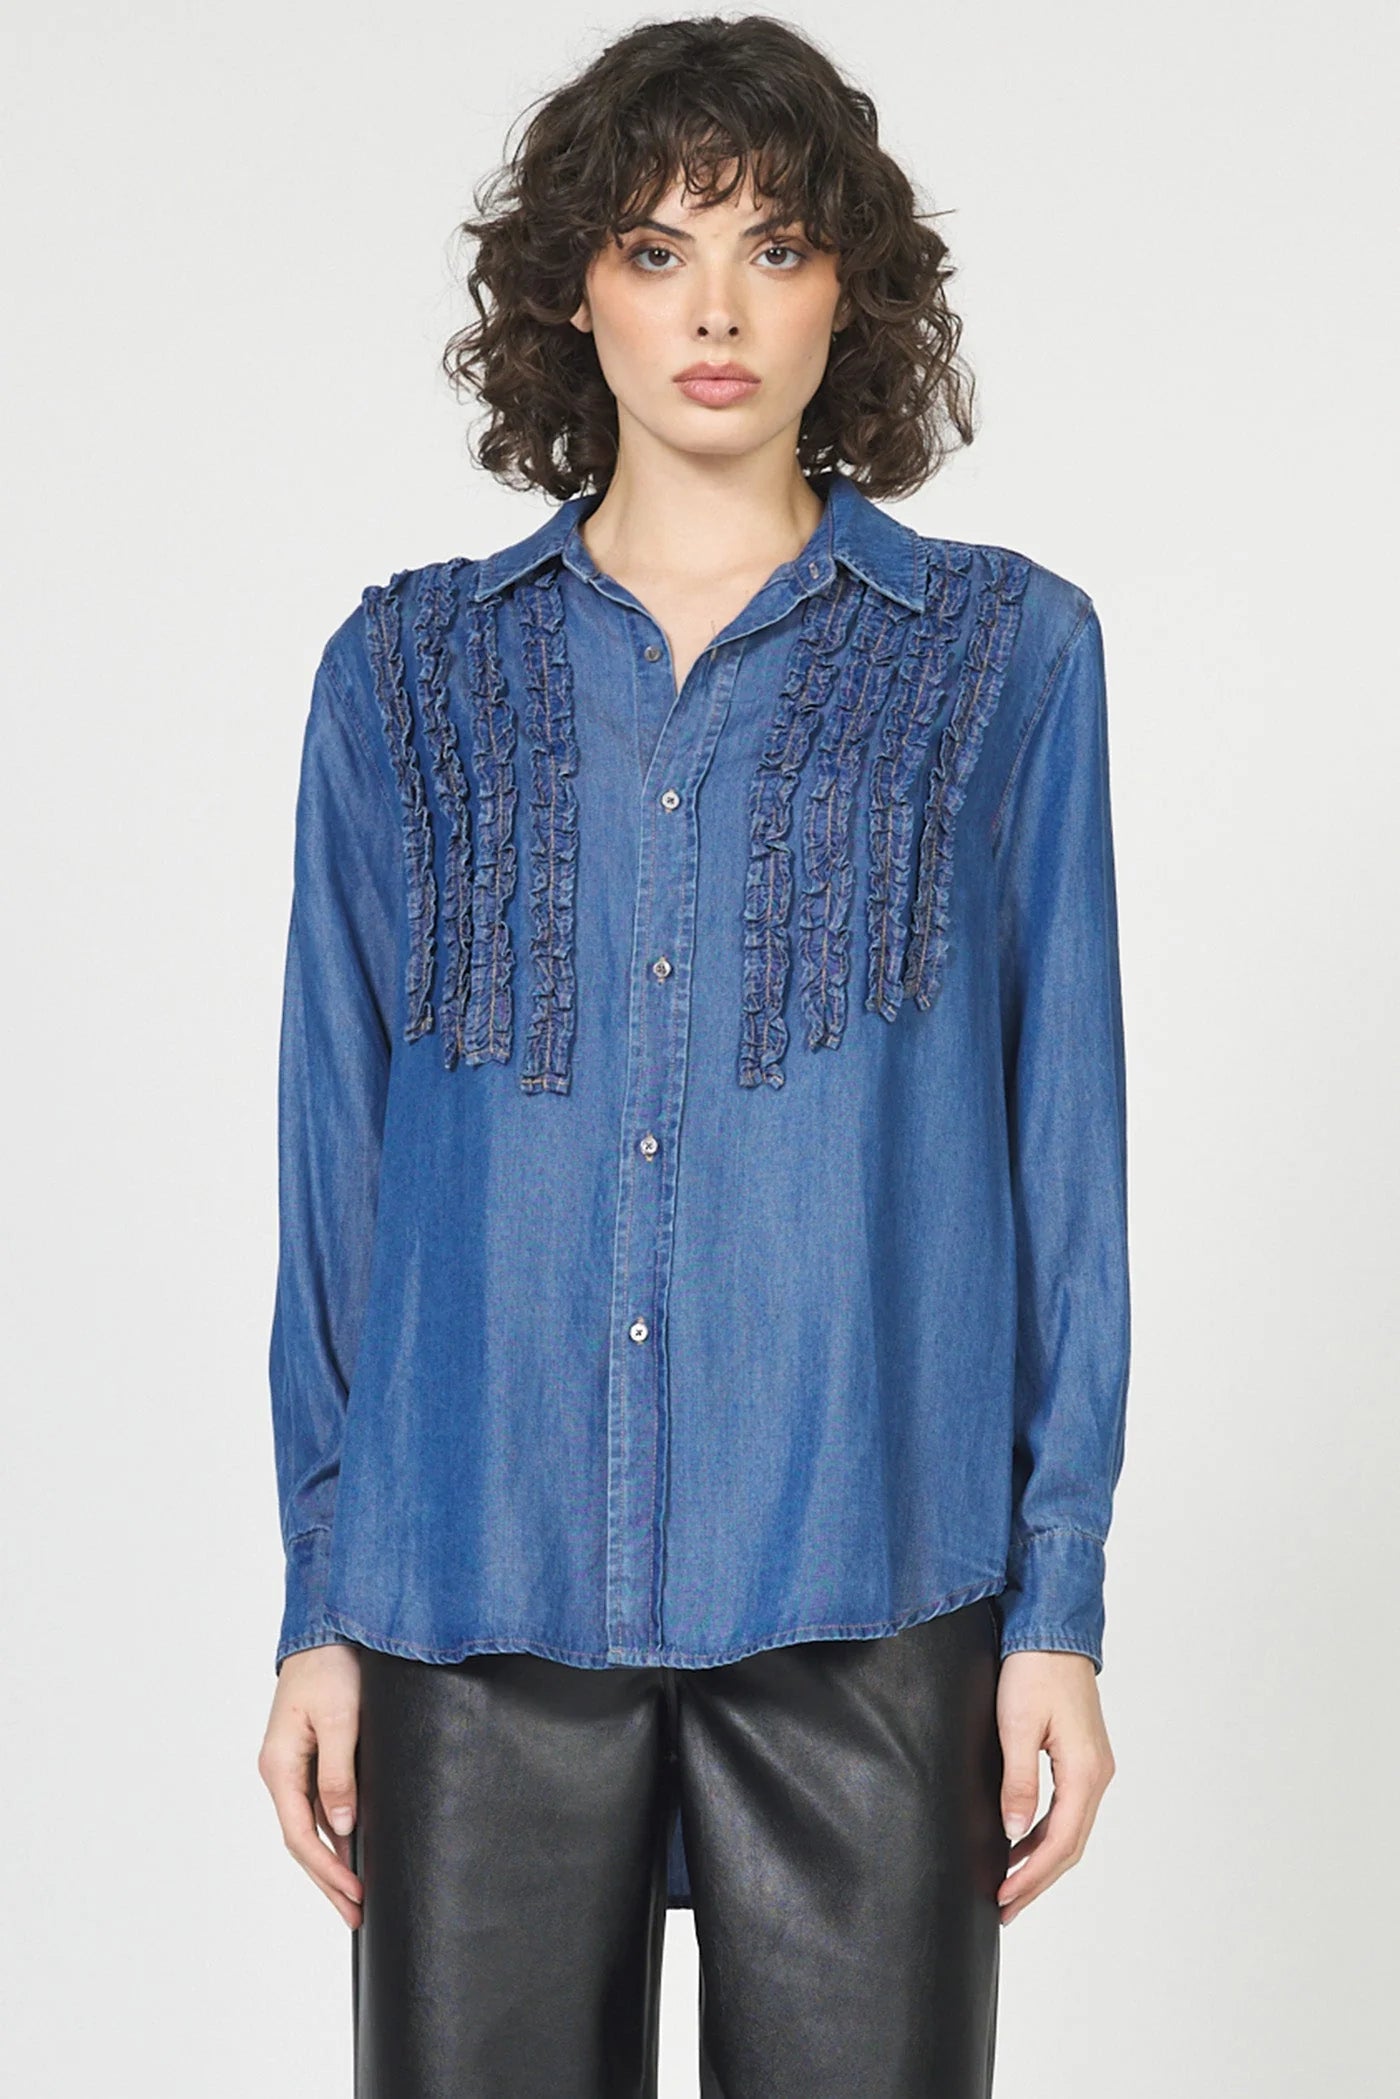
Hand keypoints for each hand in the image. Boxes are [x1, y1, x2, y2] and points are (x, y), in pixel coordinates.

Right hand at [258, 1642, 364, 1926]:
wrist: (328, 1626)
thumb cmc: (332, 1666)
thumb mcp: (339, 1719)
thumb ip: (338, 1773)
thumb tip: (341, 1827)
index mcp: (279, 1766)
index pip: (299, 1835)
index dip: (327, 1870)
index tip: (355, 1895)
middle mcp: (281, 1770)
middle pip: (301, 1840)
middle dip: (328, 1880)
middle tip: (357, 1915)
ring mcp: (293, 1765)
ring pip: (309, 1826)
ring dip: (331, 1862)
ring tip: (355, 1898)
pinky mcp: (310, 1755)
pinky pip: (317, 1806)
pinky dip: (333, 1834)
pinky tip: (351, 1850)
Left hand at [994, 1651, 1115, 1924]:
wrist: (1053, 1630)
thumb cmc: (1033, 1670)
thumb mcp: (1017, 1726)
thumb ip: (1018, 1782)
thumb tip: (1015, 1835)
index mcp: (1085, 1772)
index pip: (1061, 1843)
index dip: (1032, 1876)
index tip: (1004, 1897)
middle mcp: (1098, 1775)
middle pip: (1070, 1845)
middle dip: (1037, 1879)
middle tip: (1005, 1907)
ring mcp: (1094, 1766)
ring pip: (1070, 1829)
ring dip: (1041, 1859)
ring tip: (1009, 1883)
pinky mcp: (1083, 1756)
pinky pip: (1067, 1809)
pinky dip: (1045, 1833)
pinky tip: (1021, 1841)